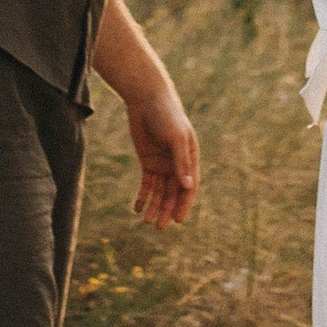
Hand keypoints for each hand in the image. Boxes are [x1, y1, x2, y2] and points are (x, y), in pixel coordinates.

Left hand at [123, 71, 199, 225]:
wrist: (147, 99)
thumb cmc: (167, 115)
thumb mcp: (175, 138)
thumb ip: (181, 162)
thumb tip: (188, 187)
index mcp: (190, 159)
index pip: (189, 188)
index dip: (184, 205)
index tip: (177, 221)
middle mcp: (177, 164)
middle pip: (173, 193)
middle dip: (166, 210)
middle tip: (158, 226)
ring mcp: (162, 164)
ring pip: (159, 191)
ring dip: (154, 206)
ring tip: (146, 221)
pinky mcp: (148, 162)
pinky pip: (146, 184)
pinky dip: (143, 196)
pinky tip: (137, 208)